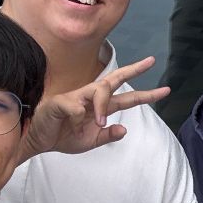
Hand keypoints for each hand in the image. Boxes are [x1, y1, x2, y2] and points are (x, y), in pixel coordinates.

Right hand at [19, 56, 169, 161]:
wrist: (37, 141)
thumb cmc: (62, 136)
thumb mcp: (90, 141)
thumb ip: (107, 136)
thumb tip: (125, 130)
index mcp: (100, 107)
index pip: (127, 97)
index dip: (146, 94)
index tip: (165, 90)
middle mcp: (91, 97)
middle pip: (115, 79)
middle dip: (134, 69)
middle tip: (151, 61)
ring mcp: (76, 97)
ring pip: (99, 89)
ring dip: (103, 106)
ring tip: (100, 121)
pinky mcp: (60, 102)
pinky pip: (75, 106)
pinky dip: (78, 116)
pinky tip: (75, 122)